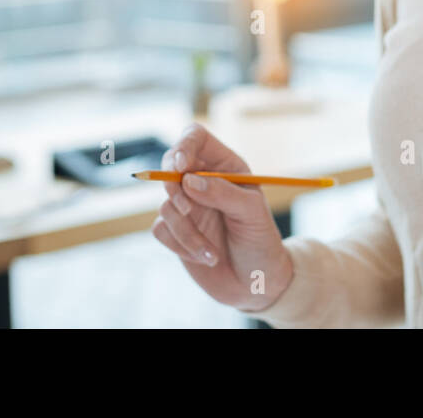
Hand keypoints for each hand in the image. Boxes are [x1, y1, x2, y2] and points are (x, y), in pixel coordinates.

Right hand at [150, 123, 293, 312]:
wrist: (255, 284)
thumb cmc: (261, 242)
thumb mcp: (252, 214)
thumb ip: (223, 193)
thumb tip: (189, 180)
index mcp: (225, 167)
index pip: (196, 138)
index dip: (184, 145)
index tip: (181, 166)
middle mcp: (202, 181)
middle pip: (170, 164)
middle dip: (173, 186)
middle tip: (187, 209)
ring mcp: (186, 206)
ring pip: (166, 204)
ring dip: (187, 231)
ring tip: (213, 252)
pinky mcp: (174, 231)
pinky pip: (161, 229)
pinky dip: (181, 245)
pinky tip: (206, 257)